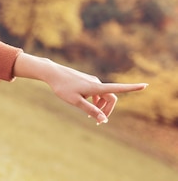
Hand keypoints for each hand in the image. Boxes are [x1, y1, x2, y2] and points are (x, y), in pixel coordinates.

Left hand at [13, 53, 147, 124]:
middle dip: (107, 110)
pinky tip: (86, 106)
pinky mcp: (86, 81)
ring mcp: (91, 81)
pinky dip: (95, 101)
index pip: (118, 88)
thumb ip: (90, 110)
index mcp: (96, 87)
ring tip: (89, 117)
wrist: (52, 73)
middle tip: (98, 123)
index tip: (145, 85)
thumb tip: (104, 120)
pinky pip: (96, 92)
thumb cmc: (62, 87)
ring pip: (102, 96)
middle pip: (110, 98)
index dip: (132, 88)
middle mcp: (96, 82)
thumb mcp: (75, 101)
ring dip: (100, 107)